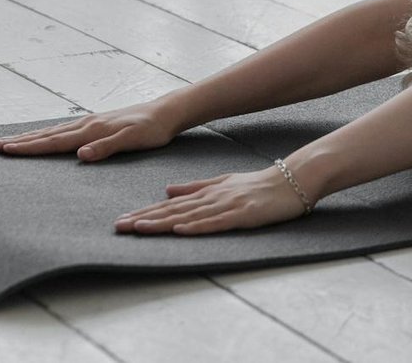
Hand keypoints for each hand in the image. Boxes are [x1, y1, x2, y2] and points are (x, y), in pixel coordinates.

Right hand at [0, 99, 184, 161]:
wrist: (166, 112)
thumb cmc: (152, 130)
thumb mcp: (133, 141)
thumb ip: (107, 147)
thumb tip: (80, 155)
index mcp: (91, 131)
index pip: (53, 142)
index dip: (27, 147)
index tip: (3, 149)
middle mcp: (86, 125)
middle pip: (46, 135)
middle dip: (19, 141)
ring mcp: (90, 122)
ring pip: (52, 131)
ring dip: (29, 136)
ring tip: (8, 141)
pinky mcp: (96, 123)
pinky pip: (64, 130)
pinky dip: (47, 133)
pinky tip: (43, 136)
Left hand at [114, 166, 310, 234]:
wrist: (292, 180)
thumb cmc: (259, 184)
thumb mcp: (224, 182)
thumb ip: (195, 187)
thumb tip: (166, 190)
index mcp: (207, 192)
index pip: (170, 205)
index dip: (145, 213)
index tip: (123, 221)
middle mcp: (212, 198)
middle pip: (173, 211)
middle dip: (145, 219)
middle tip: (119, 227)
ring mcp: (227, 205)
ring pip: (188, 216)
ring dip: (163, 223)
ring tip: (139, 229)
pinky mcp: (242, 215)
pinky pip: (216, 223)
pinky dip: (197, 227)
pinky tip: (180, 230)